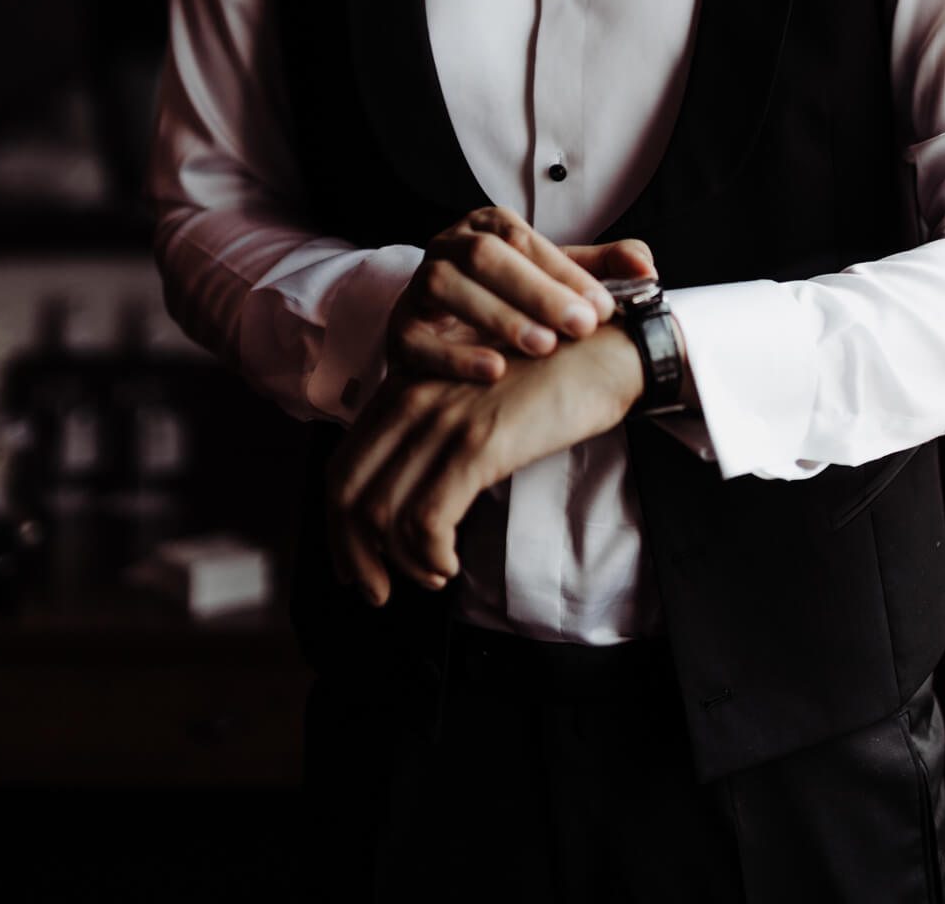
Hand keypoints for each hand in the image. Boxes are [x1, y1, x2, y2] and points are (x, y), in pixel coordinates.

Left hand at [327, 323, 647, 601]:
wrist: (606, 352)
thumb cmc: (548, 380)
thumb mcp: (476, 396)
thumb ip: (436, 430)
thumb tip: (408, 500)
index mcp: (407, 388)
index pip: (343, 465)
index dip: (337, 526)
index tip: (353, 564)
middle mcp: (414, 398)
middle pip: (349, 492)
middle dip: (354, 554)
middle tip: (377, 592)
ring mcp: (445, 419)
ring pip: (383, 512)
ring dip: (401, 562)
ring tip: (433, 575)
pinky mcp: (479, 443)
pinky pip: (427, 519)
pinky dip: (430, 555)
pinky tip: (451, 563)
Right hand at [386, 206, 654, 383]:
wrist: (450, 341)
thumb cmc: (512, 303)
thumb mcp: (556, 281)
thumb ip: (602, 271)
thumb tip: (647, 268)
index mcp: (487, 227)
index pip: (523, 239)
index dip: (564, 271)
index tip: (603, 306)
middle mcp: (448, 248)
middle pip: (484, 256)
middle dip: (536, 291)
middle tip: (581, 326)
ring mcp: (418, 288)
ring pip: (446, 287)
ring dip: (498, 316)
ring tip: (543, 346)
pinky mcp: (400, 331)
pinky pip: (417, 338)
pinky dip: (455, 356)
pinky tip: (495, 371)